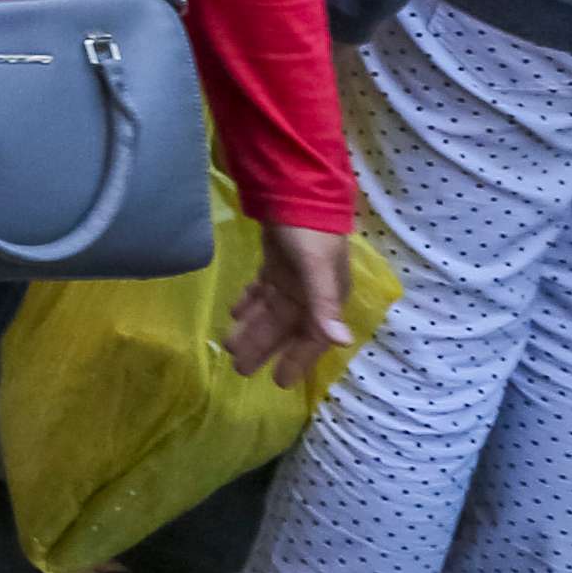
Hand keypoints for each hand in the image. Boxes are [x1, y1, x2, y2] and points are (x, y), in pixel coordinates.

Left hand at [220, 222, 354, 391]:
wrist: (298, 189)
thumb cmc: (311, 232)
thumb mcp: (318, 269)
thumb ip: (324, 306)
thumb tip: (341, 343)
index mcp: (327, 298)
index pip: (312, 337)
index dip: (297, 360)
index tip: (279, 382)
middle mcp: (311, 292)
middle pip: (285, 327)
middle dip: (264, 347)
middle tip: (240, 369)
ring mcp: (294, 277)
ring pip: (271, 311)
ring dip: (252, 328)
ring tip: (230, 346)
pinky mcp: (277, 263)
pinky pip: (263, 290)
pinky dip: (249, 302)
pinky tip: (234, 313)